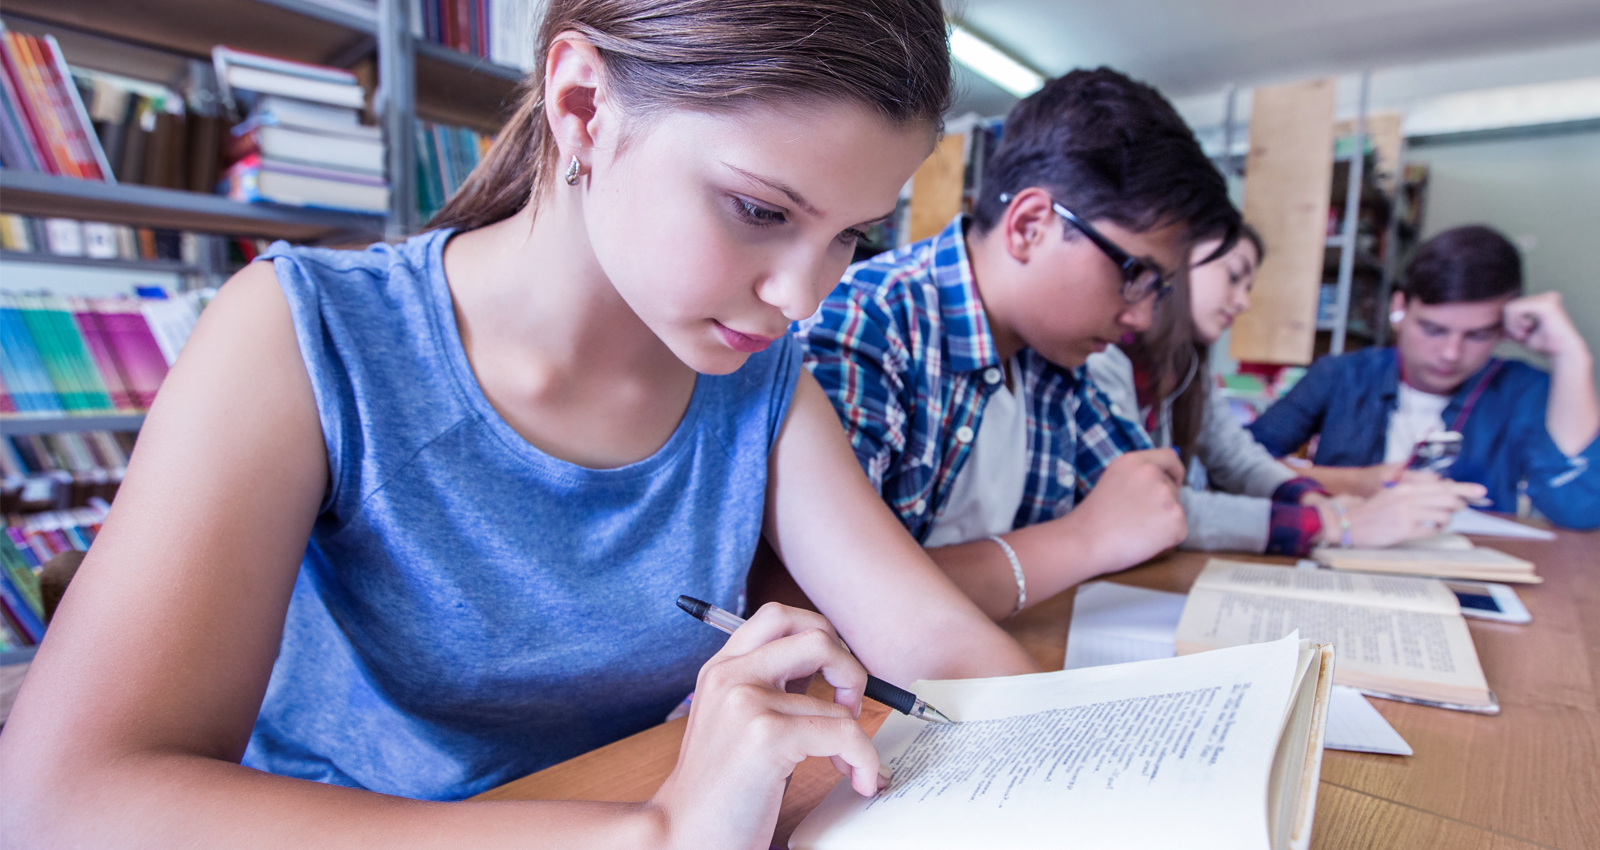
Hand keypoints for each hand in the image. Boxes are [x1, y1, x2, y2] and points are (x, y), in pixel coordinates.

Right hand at [649, 603, 884, 849]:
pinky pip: (844, 733)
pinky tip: (857, 779)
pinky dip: (864, 758)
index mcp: (722, 668)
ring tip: (851, 761)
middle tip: (851, 706)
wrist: (682, 836)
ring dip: (861, 733)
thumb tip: (832, 668)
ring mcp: (746, 701)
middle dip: (850, 668)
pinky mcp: (766, 736)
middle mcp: (731, 675)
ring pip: (840, 693)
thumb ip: (771, 688)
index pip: (780, 617)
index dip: (821, 636)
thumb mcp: (737, 721)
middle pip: (815, 634)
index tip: (832, 679)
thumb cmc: (720, 789)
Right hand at [1067, 449, 1187, 568]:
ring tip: (1136, 530)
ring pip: (1176, 510)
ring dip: (1163, 521)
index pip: (1169, 457)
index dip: (1174, 472)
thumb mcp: (1112, 480)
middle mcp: (1153, 473)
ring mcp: (1167, 495)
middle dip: (1162, 503)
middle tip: (1138, 519)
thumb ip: (1137, 476)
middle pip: (1172, 488)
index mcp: (1135, 462)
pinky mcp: (1176, 519)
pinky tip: (1144, 540)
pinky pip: (1178, 530)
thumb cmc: (1092, 518)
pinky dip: (1167, 539)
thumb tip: (1164, 481)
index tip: (1174, 482)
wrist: (1086, 541)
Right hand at [1319, 478, 1486, 547]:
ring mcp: (1407, 515)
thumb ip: (1414, 491)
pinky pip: (1431, 532)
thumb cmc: (1371, 510)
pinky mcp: (1404, 531)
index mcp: (1406, 487)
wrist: (1349, 524)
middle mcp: (1408, 498)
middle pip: (1447, 499)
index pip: (1442, 485)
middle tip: (1460, 507)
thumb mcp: (1392, 494)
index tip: (1480, 491)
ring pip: (1443, 516)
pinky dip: (1433, 531)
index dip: (1464, 488)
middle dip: (1458, 504)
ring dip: (1444, 520)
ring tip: (1436, 521)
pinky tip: (1427, 530)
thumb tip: (1442, 490)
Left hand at [1504, 292, 1589, 362]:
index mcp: (1544, 301)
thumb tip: (1491, 325)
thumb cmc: (1546, 346)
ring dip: (1513, 326)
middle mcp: (1547, 296)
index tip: (1522, 335)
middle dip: (1511, 325)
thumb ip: (1510, 326)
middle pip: (1510, 305)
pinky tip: (1528, 330)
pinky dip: (1515, 324)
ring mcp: (1547, 298)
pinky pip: (1514, 309)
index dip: (1510, 323)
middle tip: (1524, 336)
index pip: (1513, 306)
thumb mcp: (1523, 333)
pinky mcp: (1545, 304)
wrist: (1564, 354)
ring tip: (1526, 334)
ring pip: (1510, 307)